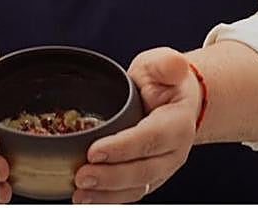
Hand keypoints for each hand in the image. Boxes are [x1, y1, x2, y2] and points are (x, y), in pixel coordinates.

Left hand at [73, 47, 200, 203]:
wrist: (176, 101)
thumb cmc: (164, 81)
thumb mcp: (161, 64)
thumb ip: (166, 64)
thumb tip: (176, 65)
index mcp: (178, 121)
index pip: (151, 138)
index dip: (123, 147)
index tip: (94, 151)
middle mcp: (174, 151)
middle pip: (144, 170)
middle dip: (111, 176)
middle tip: (81, 175)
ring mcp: (163, 168)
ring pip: (138, 187)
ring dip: (107, 194)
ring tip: (79, 193)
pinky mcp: (151, 178)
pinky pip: (132, 193)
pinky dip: (109, 198)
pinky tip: (86, 198)